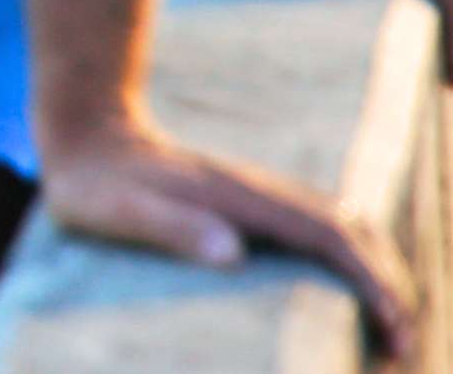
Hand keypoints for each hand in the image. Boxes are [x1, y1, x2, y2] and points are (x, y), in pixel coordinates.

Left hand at [37, 119, 410, 356]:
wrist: (86, 134)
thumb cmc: (94, 183)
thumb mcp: (119, 209)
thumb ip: (171, 227)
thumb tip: (233, 253)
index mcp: (243, 198)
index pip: (330, 237)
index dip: (369, 280)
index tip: (392, 327)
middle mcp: (262, 194)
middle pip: (354, 235)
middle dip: (389, 287)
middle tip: (400, 350)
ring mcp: (260, 197)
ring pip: (345, 232)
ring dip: (376, 277)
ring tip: (386, 338)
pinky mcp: (252, 207)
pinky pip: (321, 234)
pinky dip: (351, 266)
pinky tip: (349, 302)